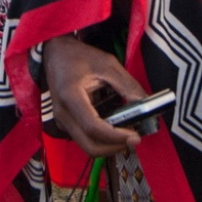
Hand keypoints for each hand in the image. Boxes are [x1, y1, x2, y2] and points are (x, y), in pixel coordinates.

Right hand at [41, 36, 146, 156]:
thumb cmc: (80, 56)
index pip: (93, 127)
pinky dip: (102, 140)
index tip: (135, 136)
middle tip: (134, 139)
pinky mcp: (65, 124)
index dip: (116, 136)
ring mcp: (61, 121)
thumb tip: (145, 104)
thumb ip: (127, 85)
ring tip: (127, 133)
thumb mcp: (107, 63)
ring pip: (87, 146)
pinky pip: (84, 139)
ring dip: (109, 146)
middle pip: (89, 146)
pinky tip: (115, 128)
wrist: (55, 54)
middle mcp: (62, 114)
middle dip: (114, 147)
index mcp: (70, 97)